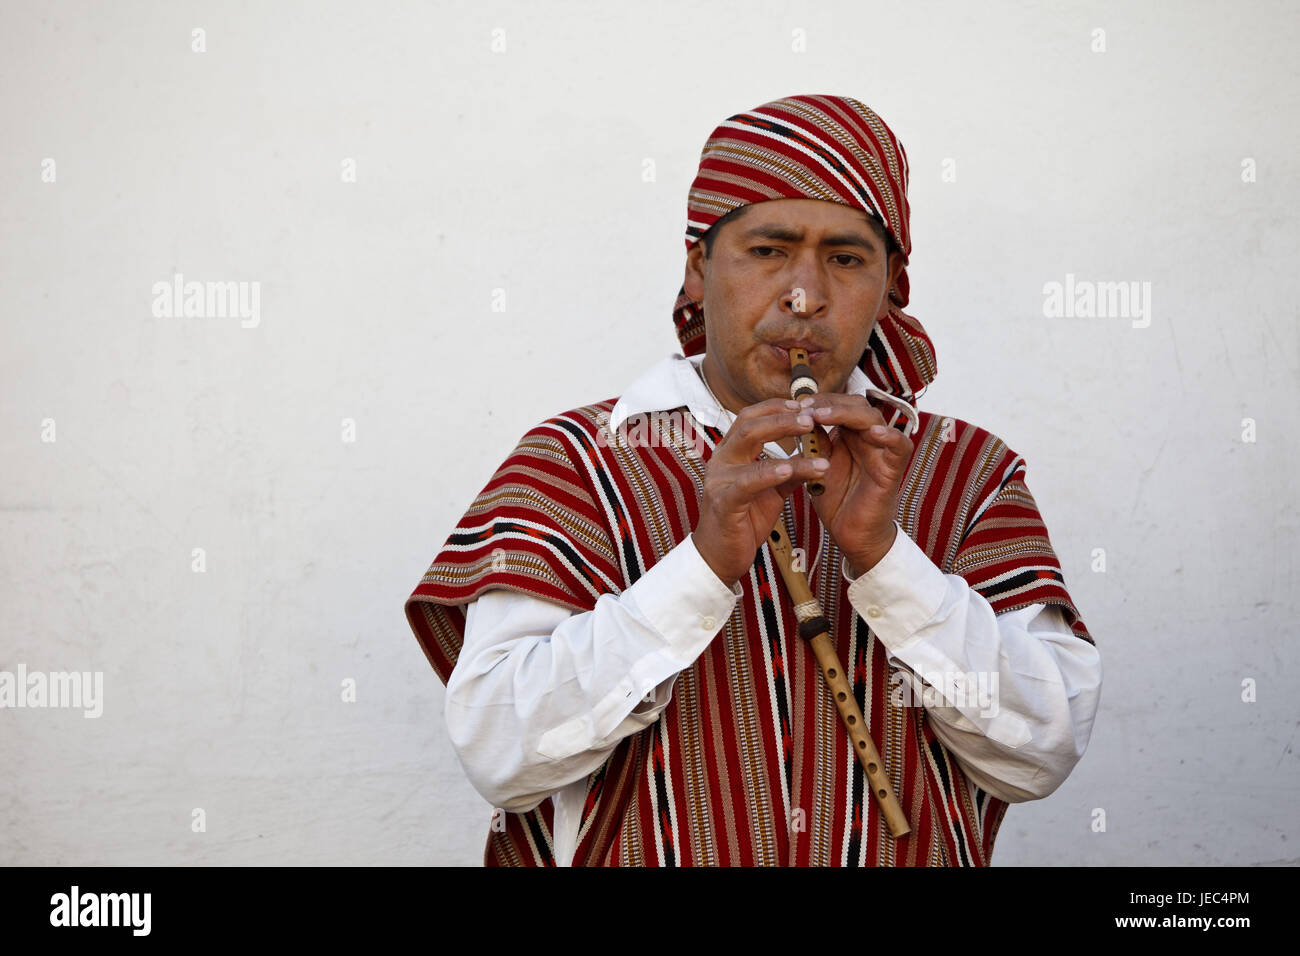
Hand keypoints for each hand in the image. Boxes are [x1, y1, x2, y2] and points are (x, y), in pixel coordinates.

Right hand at [693, 398, 828, 588]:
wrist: (721, 556)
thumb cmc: (744, 520)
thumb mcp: (772, 491)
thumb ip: (789, 471)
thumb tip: (816, 453)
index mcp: (731, 453)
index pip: (750, 416)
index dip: (776, 407)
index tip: (803, 405)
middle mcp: (721, 459)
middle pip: (749, 422)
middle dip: (782, 416)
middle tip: (812, 415)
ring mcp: (720, 479)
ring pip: (748, 442)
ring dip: (782, 433)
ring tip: (811, 432)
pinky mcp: (724, 501)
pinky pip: (748, 481)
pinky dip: (770, 471)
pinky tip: (791, 468)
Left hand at [800, 394, 912, 575]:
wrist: (851, 535)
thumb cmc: (836, 500)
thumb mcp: (818, 466)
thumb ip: (814, 442)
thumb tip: (800, 416)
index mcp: (850, 435)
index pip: (839, 405)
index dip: (819, 401)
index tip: (794, 405)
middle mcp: (868, 438)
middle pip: (856, 404)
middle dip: (829, 402)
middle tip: (805, 407)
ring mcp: (882, 451)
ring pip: (873, 418)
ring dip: (847, 414)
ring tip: (822, 416)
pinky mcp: (893, 469)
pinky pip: (900, 445)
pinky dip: (890, 436)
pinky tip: (873, 432)